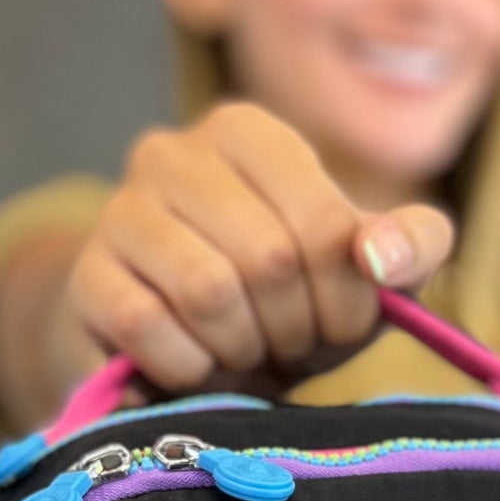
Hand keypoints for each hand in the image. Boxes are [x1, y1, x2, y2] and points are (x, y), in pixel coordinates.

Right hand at [61, 102, 453, 394]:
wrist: (192, 362)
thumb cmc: (292, 305)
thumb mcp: (369, 274)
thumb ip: (413, 247)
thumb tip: (380, 257)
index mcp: (246, 132)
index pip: (325, 222)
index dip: (348, 296)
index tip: (342, 326)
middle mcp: (170, 154)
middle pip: (269, 258)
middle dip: (297, 327)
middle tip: (292, 347)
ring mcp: (118, 214)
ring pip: (207, 291)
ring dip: (244, 347)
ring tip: (245, 353)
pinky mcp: (86, 280)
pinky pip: (150, 328)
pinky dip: (191, 368)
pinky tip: (197, 369)